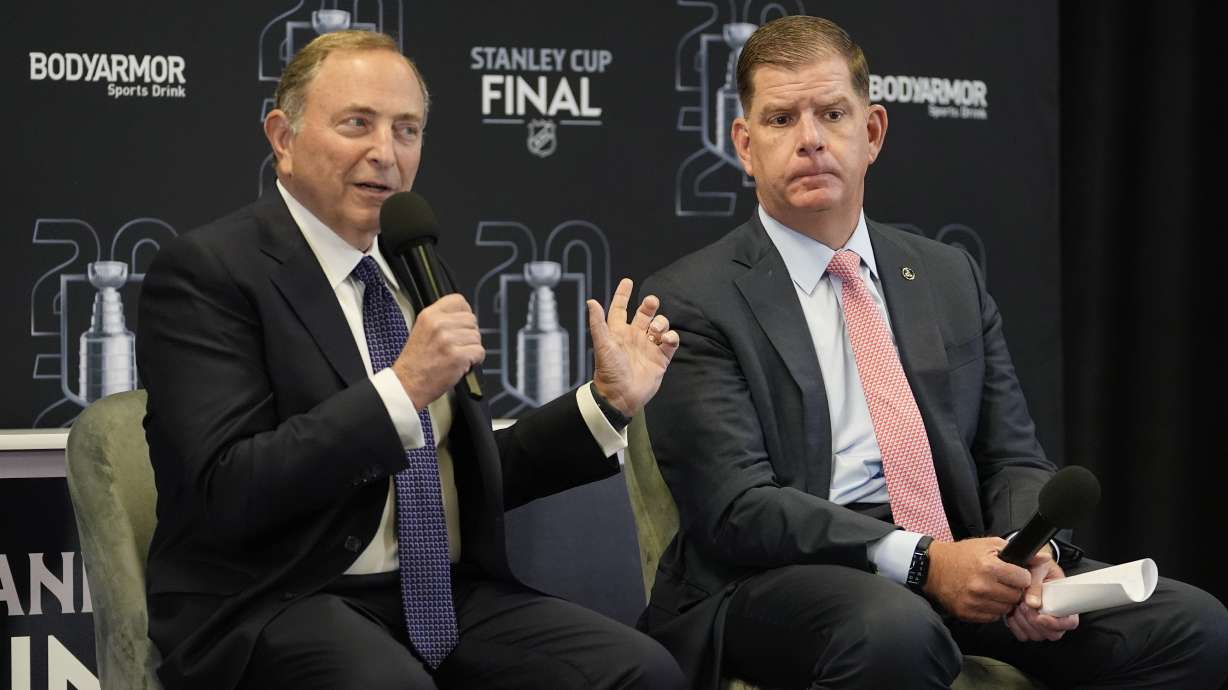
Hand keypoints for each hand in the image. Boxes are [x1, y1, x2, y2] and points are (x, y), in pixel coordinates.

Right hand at [392, 294, 484, 410]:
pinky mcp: (457, 356)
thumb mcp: (422, 330)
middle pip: (471, 319)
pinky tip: (462, 364)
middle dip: (468, 334)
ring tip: (456, 356)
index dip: (464, 313)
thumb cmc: (415, 363)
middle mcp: (438, 325)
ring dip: (471, 348)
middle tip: (458, 346)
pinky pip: (479, 352)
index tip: (462, 324)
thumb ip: (441, 320)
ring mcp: (448, 340)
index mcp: (429, 315)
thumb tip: (463, 317)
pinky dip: (475, 360)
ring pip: (477, 337)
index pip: (458, 300)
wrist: (407, 384)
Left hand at [588, 278, 679, 416]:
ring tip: (656, 329)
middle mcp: (634, 337)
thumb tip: (591, 301)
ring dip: (661, 322)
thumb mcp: (603, 345)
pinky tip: (666, 340)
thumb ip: (598, 323)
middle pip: (644, 314)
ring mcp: (648, 347)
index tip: (627, 282)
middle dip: (649, 305)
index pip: (620, 309)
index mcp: (618, 332)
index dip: (623, 295)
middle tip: (651, 302)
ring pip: (660, 325)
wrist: (621, 396)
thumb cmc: (609, 371)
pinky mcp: (660, 359)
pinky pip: (670, 342)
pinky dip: (671, 338)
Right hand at [923, 537, 1030, 622]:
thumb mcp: (990, 545)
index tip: (1015, 574)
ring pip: (1005, 609)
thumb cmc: (963, 554)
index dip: (1021, 576)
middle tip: (1003, 582)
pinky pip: (992, 617)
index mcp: (989, 567)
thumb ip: (1018, 552)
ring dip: (1003, 601)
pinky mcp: (967, 613)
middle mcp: (982, 586)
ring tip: (993, 590)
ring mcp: (974, 602)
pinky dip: (991, 609)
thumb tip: (1045, 559)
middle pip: (1016, 596)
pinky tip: (984, 598)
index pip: (1023, 580)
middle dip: (1013, 590)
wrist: (933, 568)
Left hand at [1004, 548, 1079, 640]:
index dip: (1057, 623)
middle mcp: (1055, 616)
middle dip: (1036, 623)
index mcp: (1066, 603)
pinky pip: (1023, 635)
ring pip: (1037, 636)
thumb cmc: (1038, 566)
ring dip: (1025, 623)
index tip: (1041, 616)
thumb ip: (1036, 584)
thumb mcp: (1039, 568)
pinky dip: (1016, 626)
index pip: (1070, 623)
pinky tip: (1012, 612)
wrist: (1027, 565)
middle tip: (1024, 606)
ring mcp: (1041, 623)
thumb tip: (1033, 604)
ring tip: (1018, 605)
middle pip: (1053, 634)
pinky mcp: (1027, 625)